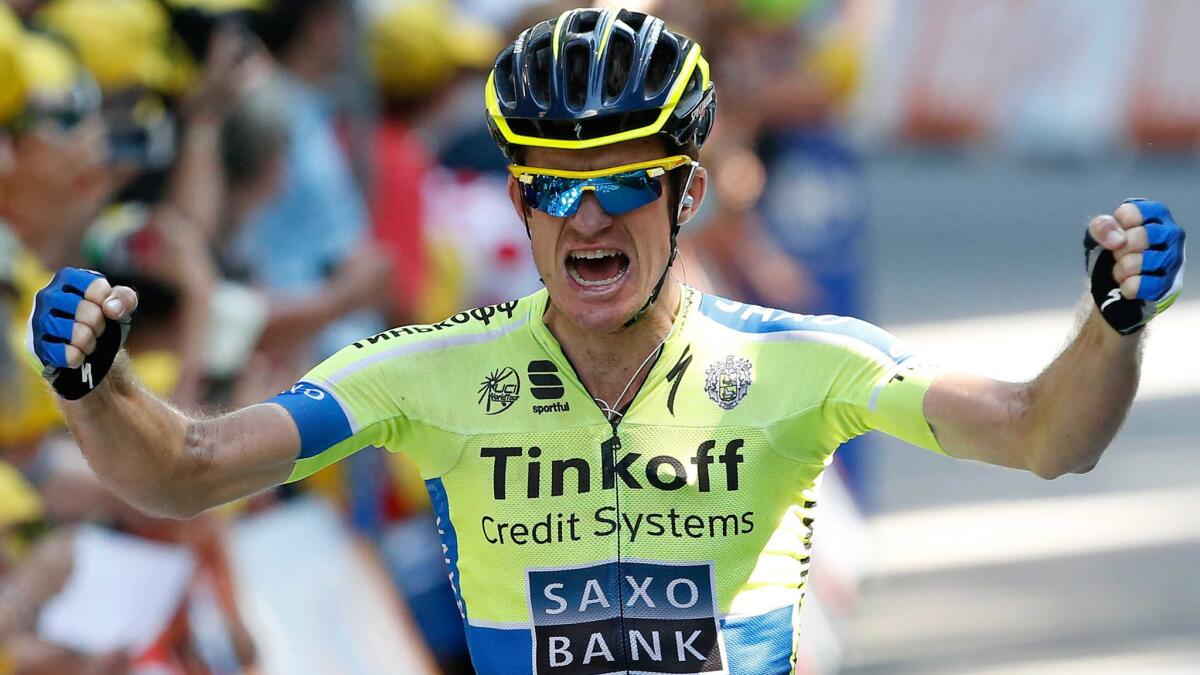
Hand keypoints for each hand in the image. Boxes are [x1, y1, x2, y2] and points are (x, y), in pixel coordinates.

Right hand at [30, 269, 137, 398]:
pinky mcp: (36, 345)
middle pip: (88, 311)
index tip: (105, 310)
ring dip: (90, 342)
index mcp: (68, 279)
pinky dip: (78, 357)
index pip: (97, 288)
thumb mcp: (121, 304)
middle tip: (96, 328)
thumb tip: (110, 309)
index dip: (108, 304)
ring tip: (88, 342)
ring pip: (77, 333)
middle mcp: (48, 295)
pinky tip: (78, 355)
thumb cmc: (103, 319)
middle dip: (100, 324)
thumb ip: (124, 298)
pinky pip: (65, 354)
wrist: (89, 351)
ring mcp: (38, 320)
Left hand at [1086, 199, 1185, 334]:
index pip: (1130, 213)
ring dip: (1121, 269)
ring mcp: (1173, 259)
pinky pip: (1141, 285)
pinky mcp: (1168, 284)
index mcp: (1155, 214)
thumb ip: (1101, 227)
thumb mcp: (1098, 234)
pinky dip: (1127, 286)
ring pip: (1141, 262)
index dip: (1115, 228)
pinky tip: (1127, 284)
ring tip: (1122, 270)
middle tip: (1118, 255)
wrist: (1115, 285)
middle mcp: (1171, 233)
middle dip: (1119, 249)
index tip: (1115, 235)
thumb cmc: (1112, 251)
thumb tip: (1118, 239)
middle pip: (1141, 236)